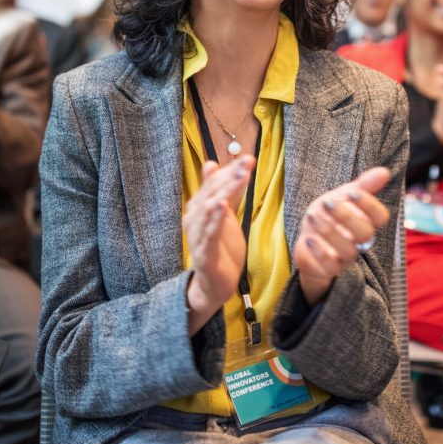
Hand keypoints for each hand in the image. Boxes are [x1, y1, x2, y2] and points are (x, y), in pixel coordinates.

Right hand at [184, 155, 253, 333]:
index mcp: (199, 209)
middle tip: (247, 162)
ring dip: (224, 191)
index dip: (230, 170)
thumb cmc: (220, 248)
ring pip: (209, 209)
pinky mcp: (204, 253)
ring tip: (238, 177)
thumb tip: (211, 164)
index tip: (248, 159)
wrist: (214, 285)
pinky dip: (214, 219)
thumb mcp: (223, 216)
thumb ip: (219, 192)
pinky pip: (209, 233)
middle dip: (230, 176)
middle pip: (212, 192)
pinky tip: (221, 206)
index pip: (214, 184)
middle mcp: (195, 219)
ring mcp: (198, 236)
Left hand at [293, 167, 391, 305]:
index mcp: (365, 222)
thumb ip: (363, 186)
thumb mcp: (342, 198)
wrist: (308, 244)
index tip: (352, 192)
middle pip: (365, 234)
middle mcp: (358, 242)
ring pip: (347, 250)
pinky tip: (308, 239)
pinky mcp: (327, 270)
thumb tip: (384, 171)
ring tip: (312, 216)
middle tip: (327, 203)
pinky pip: (329, 266)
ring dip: (329, 231)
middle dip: (347, 216)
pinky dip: (319, 251)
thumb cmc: (329, 218)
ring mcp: (344, 258)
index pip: (380, 217)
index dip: (370, 205)